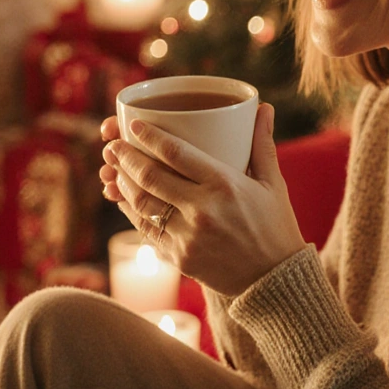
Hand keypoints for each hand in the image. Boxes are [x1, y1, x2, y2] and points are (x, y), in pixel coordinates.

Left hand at [97, 104, 306, 296]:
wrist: (274, 281)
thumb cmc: (275, 226)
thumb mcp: (273, 183)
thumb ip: (262, 143)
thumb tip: (264, 107)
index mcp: (224, 184)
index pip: (175, 152)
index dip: (148, 136)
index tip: (132, 124)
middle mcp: (202, 209)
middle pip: (150, 176)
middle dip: (125, 157)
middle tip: (113, 145)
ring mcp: (187, 236)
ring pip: (141, 203)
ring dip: (122, 182)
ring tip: (114, 168)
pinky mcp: (178, 257)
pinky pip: (146, 229)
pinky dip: (131, 211)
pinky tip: (124, 198)